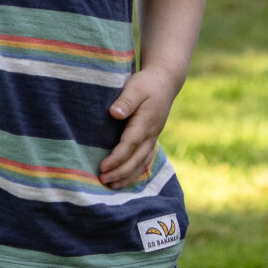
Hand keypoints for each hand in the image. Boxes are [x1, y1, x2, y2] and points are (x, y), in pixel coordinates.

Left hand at [100, 68, 182, 188]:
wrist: (165, 82)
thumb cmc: (146, 84)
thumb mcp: (135, 87)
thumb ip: (125, 101)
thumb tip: (114, 113)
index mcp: (145, 122)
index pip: (130, 145)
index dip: (117, 158)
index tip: (103, 167)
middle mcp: (151, 134)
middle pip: (136, 159)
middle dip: (120, 172)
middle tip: (103, 180)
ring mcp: (152, 138)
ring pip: (142, 163)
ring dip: (128, 176)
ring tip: (112, 185)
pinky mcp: (151, 139)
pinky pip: (145, 160)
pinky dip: (136, 172)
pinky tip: (125, 179)